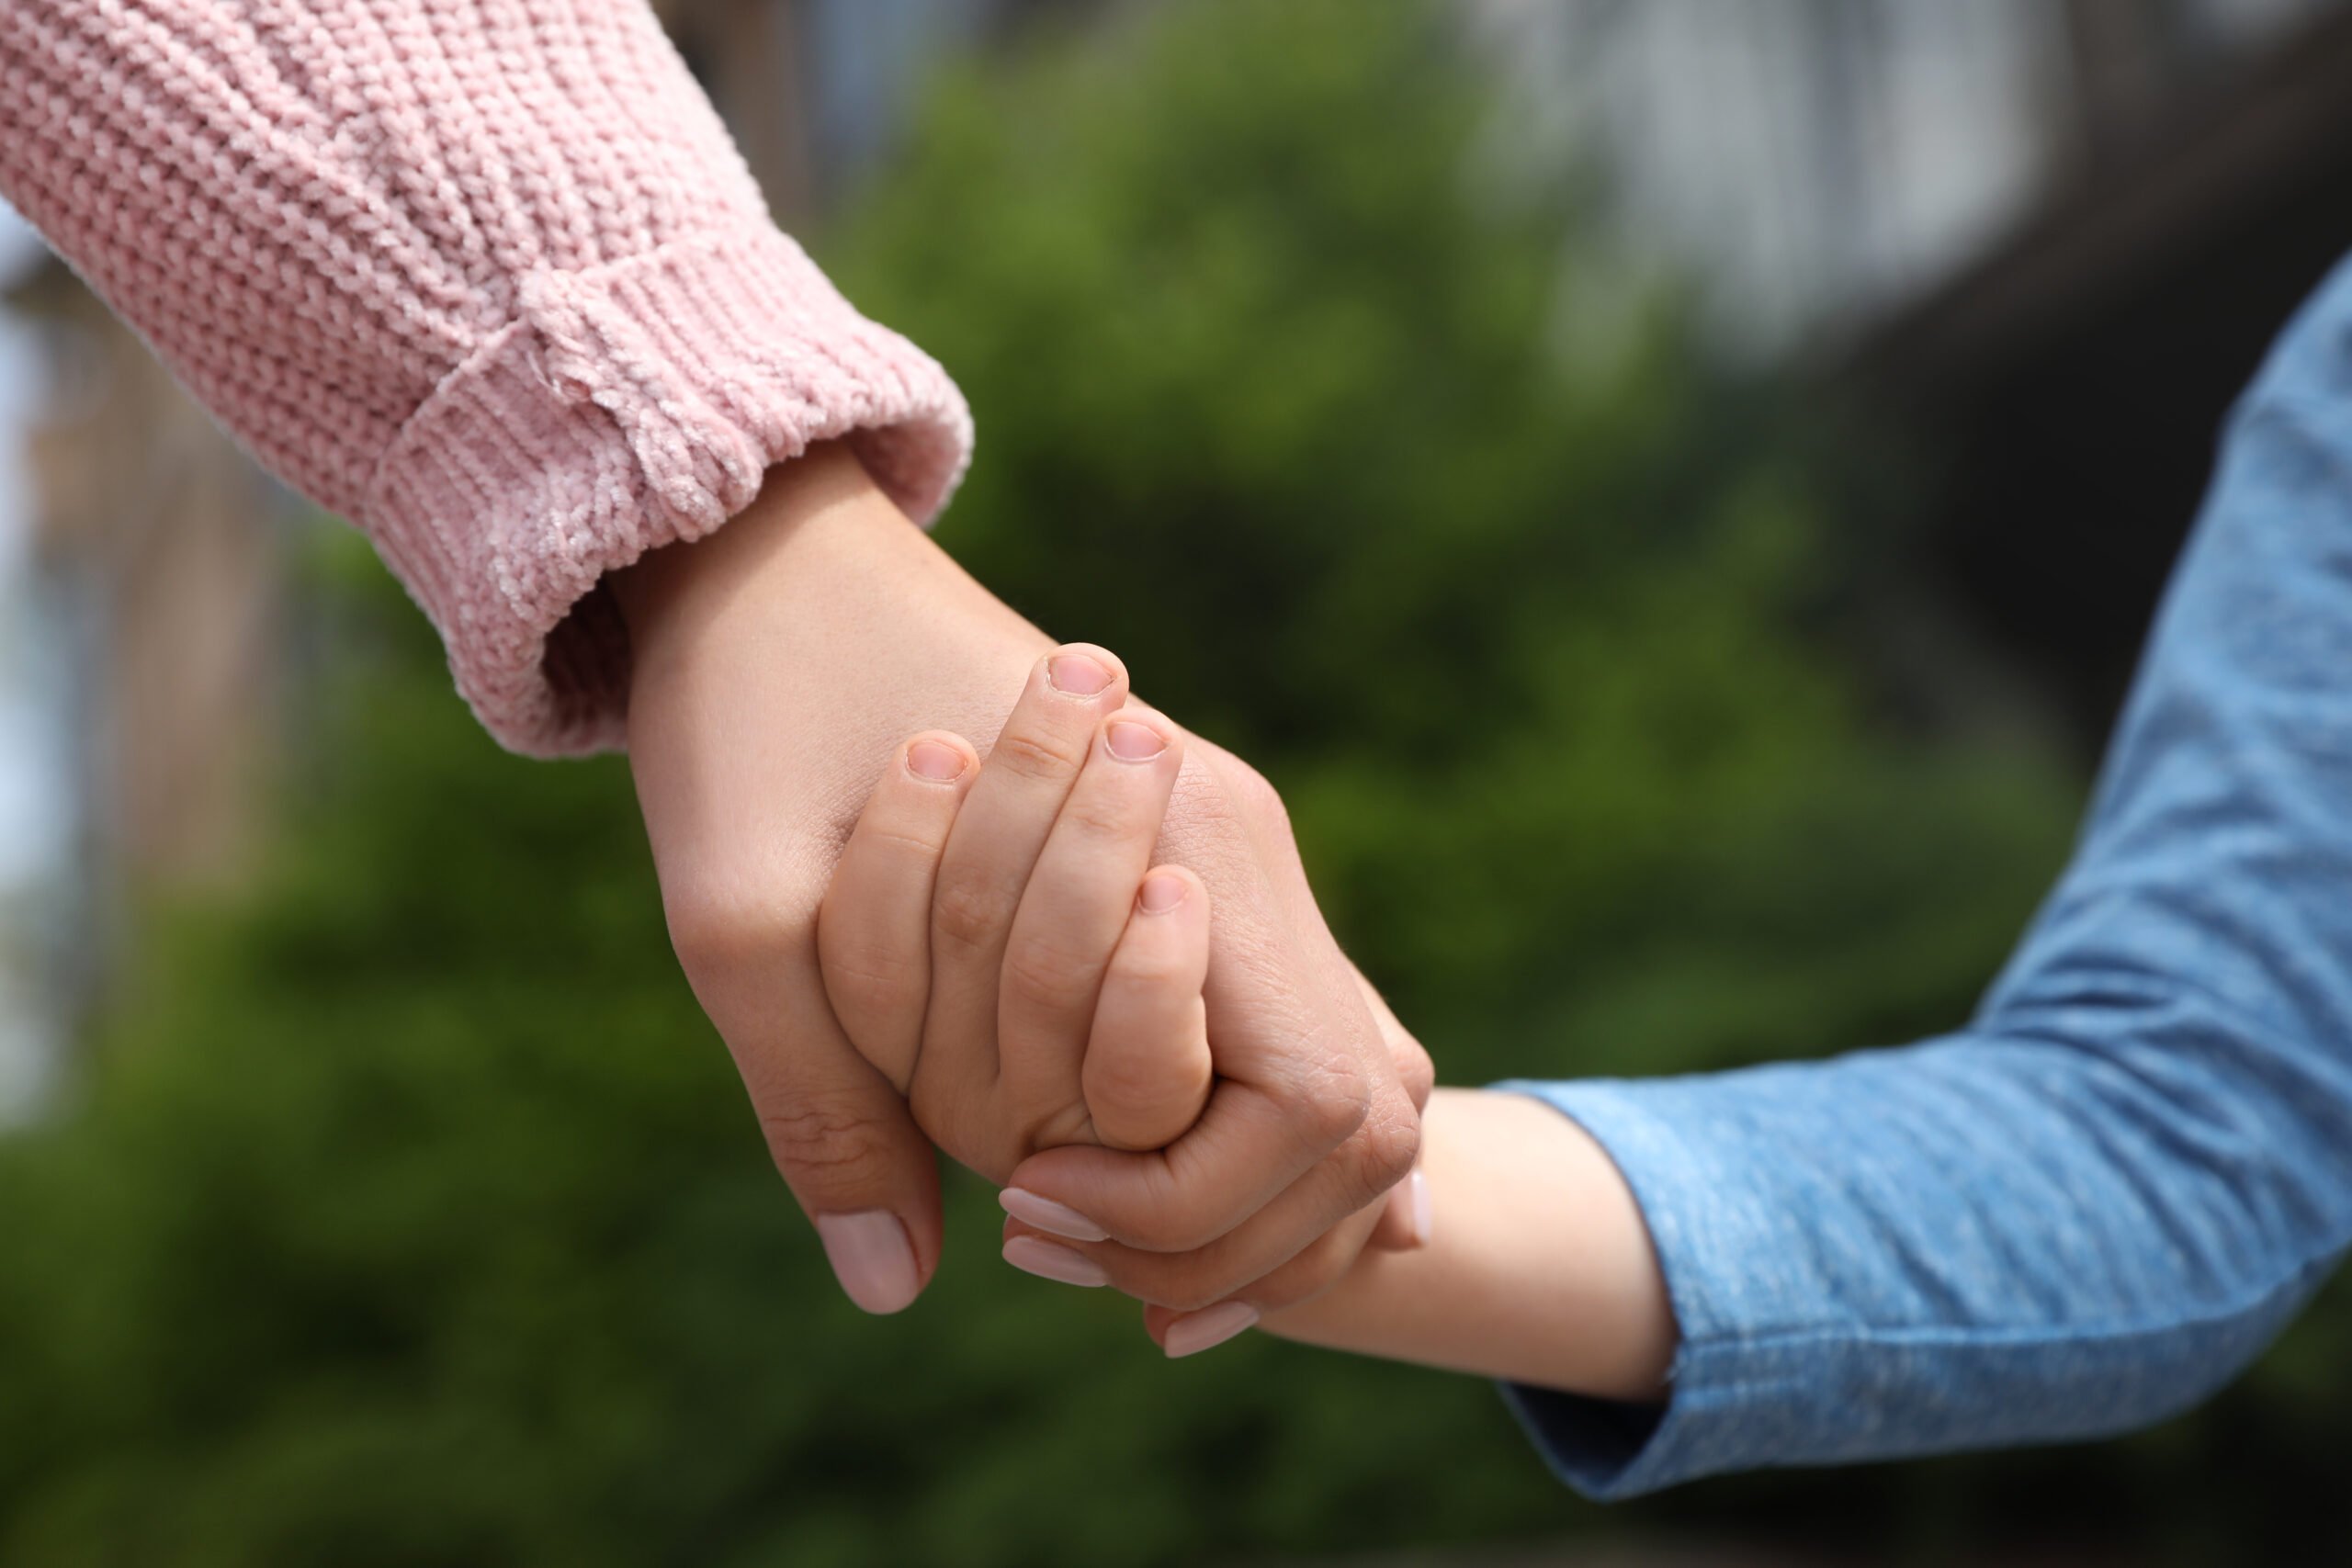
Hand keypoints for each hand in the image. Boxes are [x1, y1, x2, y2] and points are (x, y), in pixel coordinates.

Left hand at [612, 445, 1429, 1315]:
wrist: (770, 552)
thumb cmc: (750, 716)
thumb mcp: (741, 919)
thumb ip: (824, 1105)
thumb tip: (894, 1292)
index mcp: (1189, 849)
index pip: (1313, 1105)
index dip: (1191, 1200)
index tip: (1023, 1205)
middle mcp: (1241, 849)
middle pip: (1357, 1112)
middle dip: (1238, 1232)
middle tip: (1077, 1274)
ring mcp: (1229, 847)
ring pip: (1331, 1080)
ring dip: (1242, 1197)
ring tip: (1118, 1279)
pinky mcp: (1193, 853)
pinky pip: (1264, 1028)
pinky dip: (1225, 1132)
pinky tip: (1141, 1202)